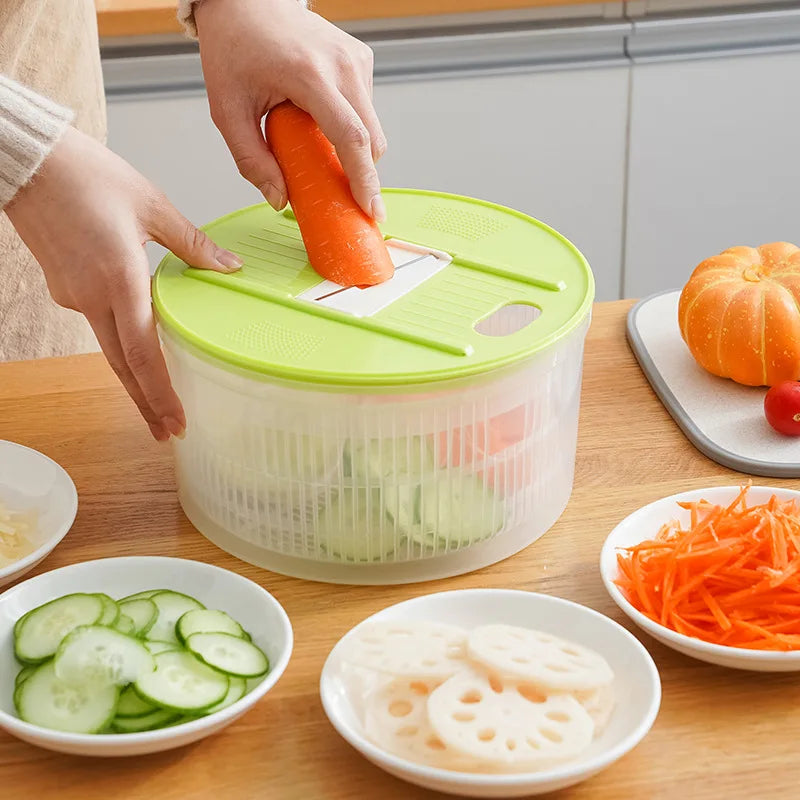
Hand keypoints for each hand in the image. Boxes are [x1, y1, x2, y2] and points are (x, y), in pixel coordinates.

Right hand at [5, 126, 242, 441]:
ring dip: (134, 377)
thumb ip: (192, 244)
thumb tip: (229, 265)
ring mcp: (74, 296)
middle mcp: (93, 298)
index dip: (159, 394)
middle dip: (146, 403)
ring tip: (157, 401)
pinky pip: (98, 321)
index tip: (176, 423)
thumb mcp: (152, 206)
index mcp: (119, 280)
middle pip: (123, 366)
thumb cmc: (86, 176)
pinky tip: (138, 339)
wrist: (29, 161)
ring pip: (110, 347)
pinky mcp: (64, 288)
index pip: (142, 354)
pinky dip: (121, 338)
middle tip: (169, 433)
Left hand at [195, 0, 386, 220]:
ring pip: (372, 127)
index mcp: (309, 75)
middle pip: (371, 139)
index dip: (364, 179)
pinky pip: (366, 109)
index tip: (371, 210)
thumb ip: (251, 160)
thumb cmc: (234, 48)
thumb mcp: (227, 110)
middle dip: (362, 174)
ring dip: (352, 149)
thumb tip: (279, 199)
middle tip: (344, 196)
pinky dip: (349, 125)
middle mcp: (342, 64)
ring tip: (314, 142)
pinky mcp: (361, 58)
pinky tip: (320, 118)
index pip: (350, 136)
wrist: (246, 1)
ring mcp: (356, 59)